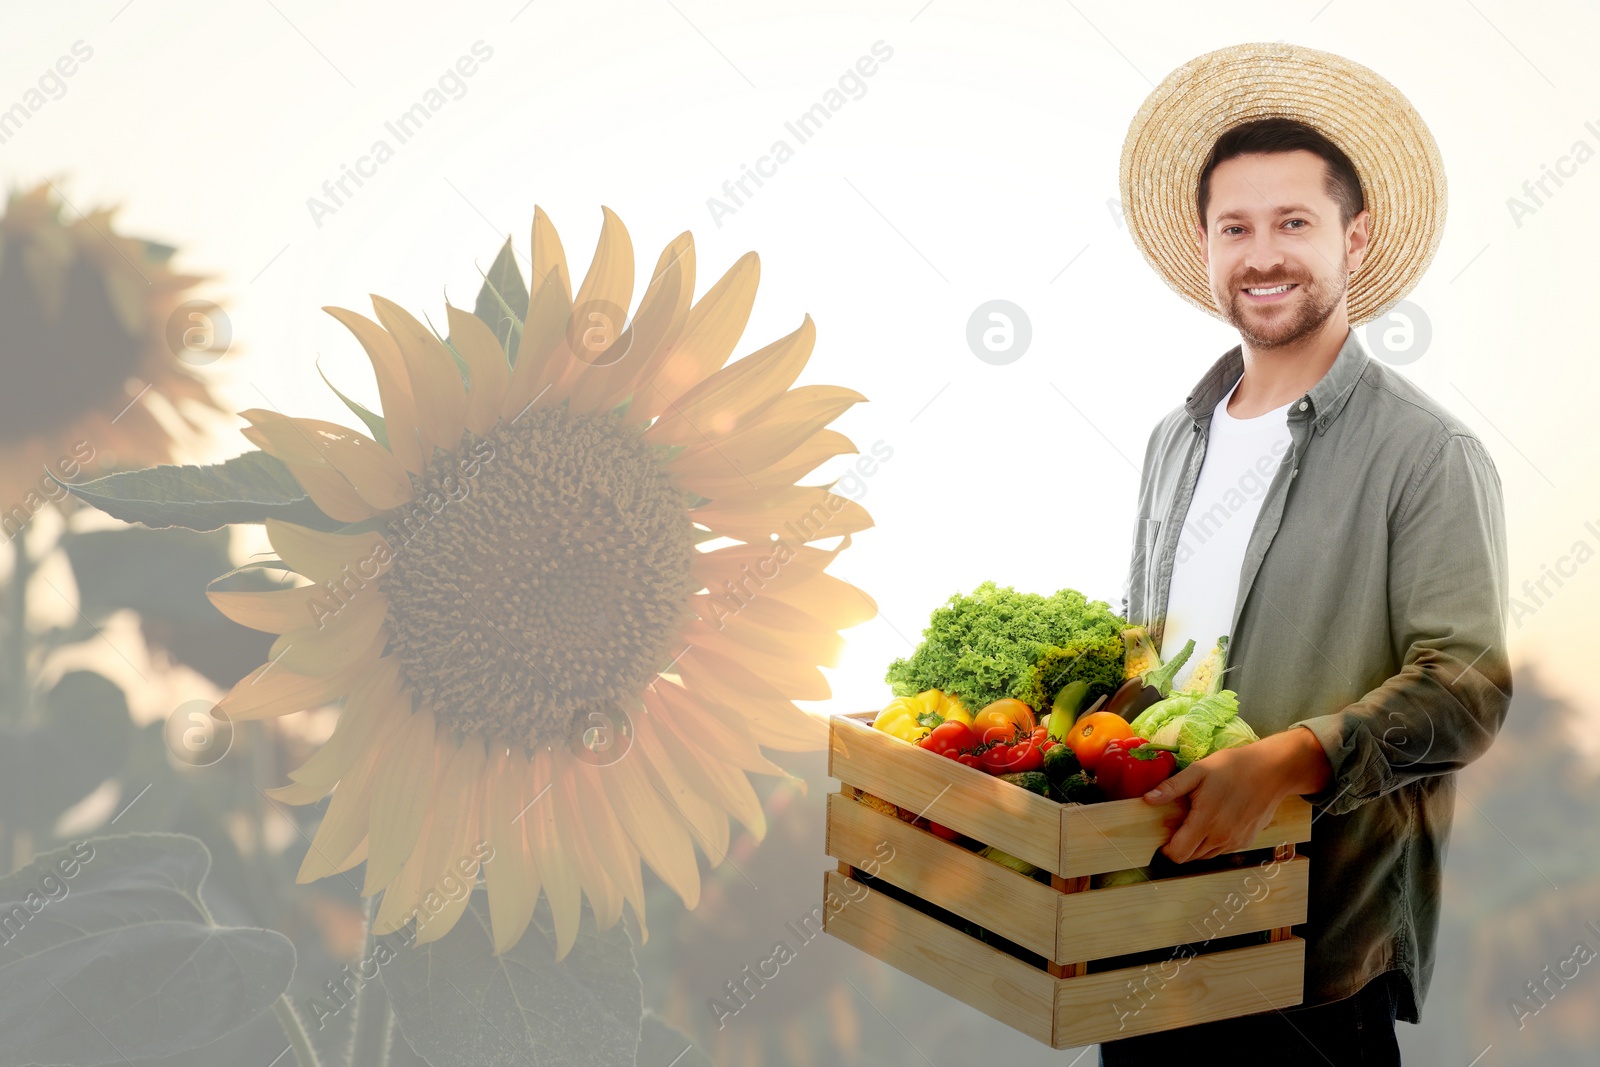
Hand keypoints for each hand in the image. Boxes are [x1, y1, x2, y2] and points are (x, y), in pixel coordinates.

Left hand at [1142, 727, 1329, 863]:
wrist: (1271, 771)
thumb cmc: (1233, 768)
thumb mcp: (1198, 771)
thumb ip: (1172, 788)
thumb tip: (1148, 799)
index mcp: (1205, 823)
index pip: (1178, 854)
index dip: (1166, 848)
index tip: (1162, 834)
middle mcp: (1221, 838)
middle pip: (1190, 857)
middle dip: (1179, 846)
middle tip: (1178, 823)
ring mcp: (1235, 841)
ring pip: (1206, 855)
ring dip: (1196, 845)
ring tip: (1196, 821)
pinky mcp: (1246, 840)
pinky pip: (1222, 850)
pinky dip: (1213, 842)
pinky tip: (1214, 822)